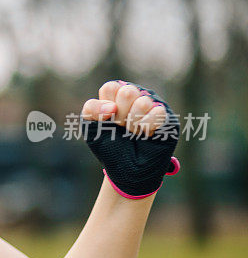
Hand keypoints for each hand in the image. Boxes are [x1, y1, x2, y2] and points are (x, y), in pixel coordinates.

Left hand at [81, 80, 180, 198]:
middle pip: (127, 92)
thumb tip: (112, 107)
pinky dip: (147, 128)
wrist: (125, 169)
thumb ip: (91, 109)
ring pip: (143, 102)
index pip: (111, 88)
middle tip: (121, 127)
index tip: (108, 121)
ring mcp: (152, 104)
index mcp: (116, 95)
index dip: (106, 108)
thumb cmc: (108, 145)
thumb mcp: (90, 127)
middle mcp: (136, 95)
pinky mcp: (167, 116)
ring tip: (133, 133)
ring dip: (134, 124)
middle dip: (120, 116)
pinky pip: (157, 113)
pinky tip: (146, 134)